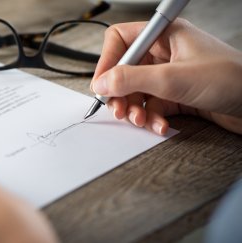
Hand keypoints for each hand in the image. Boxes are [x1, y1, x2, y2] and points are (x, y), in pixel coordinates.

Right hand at [91, 19, 241, 134]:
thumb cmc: (231, 79)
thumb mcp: (173, 78)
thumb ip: (132, 79)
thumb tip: (101, 83)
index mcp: (163, 36)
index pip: (121, 40)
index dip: (107, 61)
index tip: (101, 84)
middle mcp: (164, 54)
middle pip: (125, 70)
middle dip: (120, 93)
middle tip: (118, 109)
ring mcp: (169, 75)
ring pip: (136, 91)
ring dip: (134, 109)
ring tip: (140, 121)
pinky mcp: (176, 95)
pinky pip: (151, 106)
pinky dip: (151, 118)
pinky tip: (160, 126)